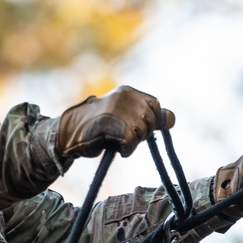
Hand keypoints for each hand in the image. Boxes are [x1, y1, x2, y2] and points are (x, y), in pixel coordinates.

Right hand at [57, 85, 174, 160]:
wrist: (70, 132)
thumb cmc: (99, 127)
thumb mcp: (126, 117)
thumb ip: (149, 117)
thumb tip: (172, 119)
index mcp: (128, 92)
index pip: (155, 106)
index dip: (152, 122)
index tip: (135, 128)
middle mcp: (124, 97)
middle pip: (151, 120)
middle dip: (142, 133)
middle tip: (126, 136)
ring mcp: (116, 109)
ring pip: (141, 131)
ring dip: (133, 143)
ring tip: (118, 141)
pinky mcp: (109, 123)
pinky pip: (130, 141)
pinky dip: (127, 149)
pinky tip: (117, 148)